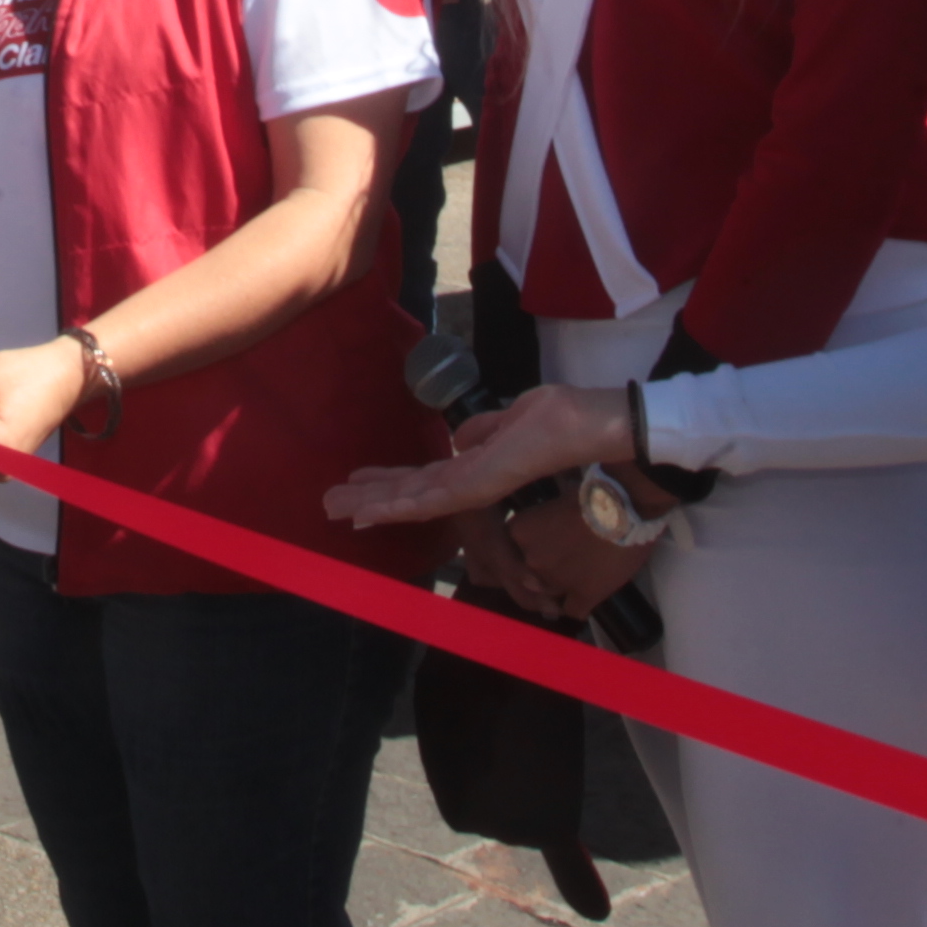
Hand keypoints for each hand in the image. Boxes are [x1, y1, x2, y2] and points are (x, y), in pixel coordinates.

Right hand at [324, 383, 632, 528]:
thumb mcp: (518, 417)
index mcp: (479, 465)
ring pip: (416, 499)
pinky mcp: (484, 485)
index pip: (426, 478)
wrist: (596, 428)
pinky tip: (377, 507)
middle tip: (329, 504)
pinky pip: (437, 497)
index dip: (390, 482)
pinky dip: (403, 502)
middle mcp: (473, 481)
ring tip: (339, 509)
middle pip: (413, 492)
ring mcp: (477, 485)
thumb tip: (458, 438)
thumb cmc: (566, 421)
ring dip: (376, 503)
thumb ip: (488, 431)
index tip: (356, 483)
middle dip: (370, 497)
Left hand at [460, 485, 658, 624]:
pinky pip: (573, 611)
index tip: (543, 546)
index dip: (528, 550)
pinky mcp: (583, 596)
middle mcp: (532, 559)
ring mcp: (556, 581)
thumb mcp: (559, 499)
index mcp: (520, 531)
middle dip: (544, 572)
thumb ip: (545, 518)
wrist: (627, 507)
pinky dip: (580, 605)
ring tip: (578, 579)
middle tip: (564, 562)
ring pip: (549, 597)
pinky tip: (590, 595)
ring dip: (560, 590)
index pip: (511, 550)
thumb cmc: (594, 493)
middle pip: (529, 575)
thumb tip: (550, 521)